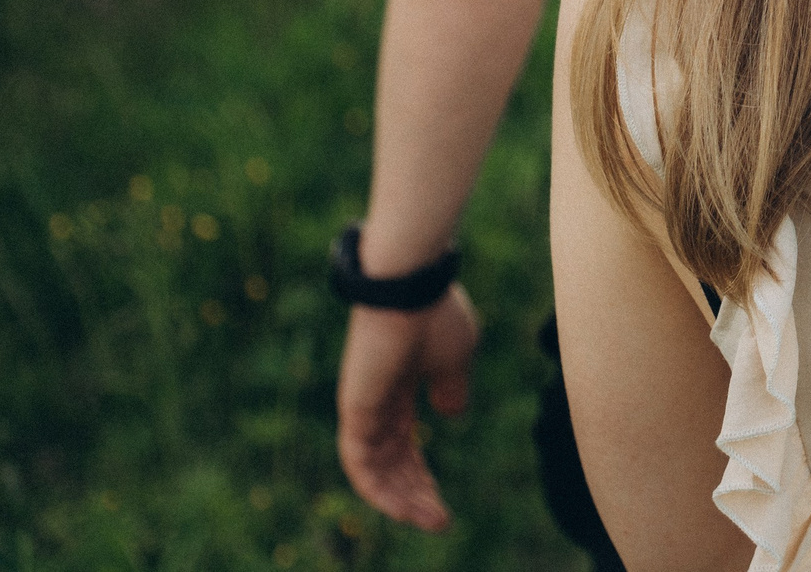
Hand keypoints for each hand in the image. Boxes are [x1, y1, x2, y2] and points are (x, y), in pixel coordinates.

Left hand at [337, 287, 479, 530]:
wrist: (411, 288)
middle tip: (439, 521)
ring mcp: (362, 408)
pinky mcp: (355, 410)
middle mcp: (375, 403)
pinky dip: (379, 489)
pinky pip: (360, 463)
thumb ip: (451, 387)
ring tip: (431, 520)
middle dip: (414, 494)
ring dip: (400, 500)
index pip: (403, 445)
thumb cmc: (436, 314)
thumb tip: (451, 413)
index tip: (442, 502)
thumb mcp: (455, 358)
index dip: (421, 476)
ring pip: (374, 470)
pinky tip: (404, 507)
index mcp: (399, 389)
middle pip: (390, 463)